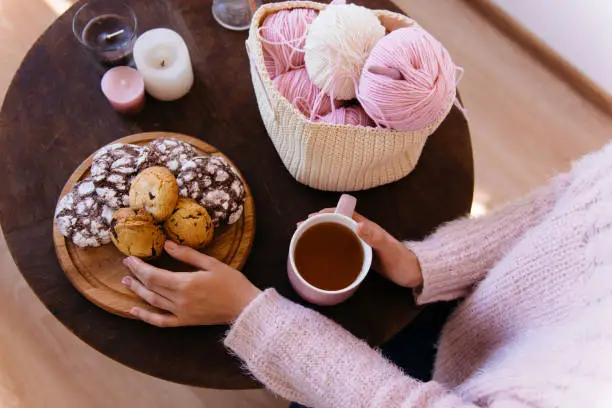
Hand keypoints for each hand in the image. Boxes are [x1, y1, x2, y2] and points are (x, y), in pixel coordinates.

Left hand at [121, 240, 260, 326]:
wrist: (244, 307)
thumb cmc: (232, 283)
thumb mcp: (211, 263)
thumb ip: (187, 255)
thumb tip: (167, 244)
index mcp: (185, 284)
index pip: (153, 275)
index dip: (139, 267)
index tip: (130, 258)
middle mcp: (178, 300)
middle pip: (150, 287)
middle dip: (135, 276)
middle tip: (125, 266)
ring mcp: (180, 313)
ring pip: (152, 302)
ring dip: (137, 292)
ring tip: (126, 282)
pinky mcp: (185, 321)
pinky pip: (161, 321)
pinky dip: (146, 317)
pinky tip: (134, 311)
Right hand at [304, 210, 422, 287]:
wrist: (414, 274)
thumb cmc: (403, 262)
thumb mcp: (390, 250)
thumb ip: (376, 237)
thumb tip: (358, 224)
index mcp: (366, 226)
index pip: (341, 213)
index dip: (324, 214)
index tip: (308, 219)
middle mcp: (361, 232)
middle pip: (335, 223)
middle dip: (317, 224)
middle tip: (300, 231)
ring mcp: (360, 243)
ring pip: (336, 235)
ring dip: (321, 235)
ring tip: (304, 241)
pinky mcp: (360, 255)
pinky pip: (340, 248)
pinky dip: (328, 248)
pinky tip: (320, 257)